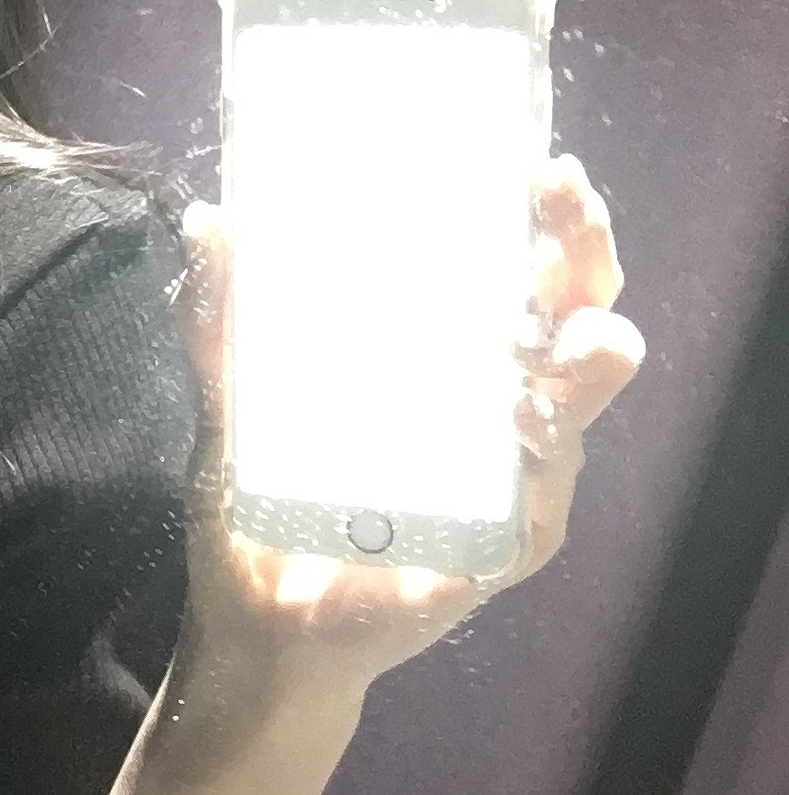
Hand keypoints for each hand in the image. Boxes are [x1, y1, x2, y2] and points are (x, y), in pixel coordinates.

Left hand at [168, 154, 646, 699]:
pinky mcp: (502, 549)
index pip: (525, 279)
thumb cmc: (257, 509)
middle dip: (586, 258)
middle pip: (579, 320)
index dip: (550, 222)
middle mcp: (498, 414)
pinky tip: (523, 422)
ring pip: (584, 403)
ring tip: (552, 331)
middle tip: (563, 206)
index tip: (542, 168)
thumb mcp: (233, 404)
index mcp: (451, 367)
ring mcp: (511, 482)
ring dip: (584, 354)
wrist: (253, 626)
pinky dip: (543, 456)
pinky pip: (543, 499)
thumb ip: (220, 321)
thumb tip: (208, 222)